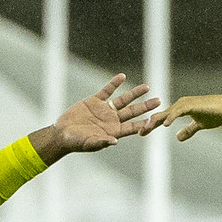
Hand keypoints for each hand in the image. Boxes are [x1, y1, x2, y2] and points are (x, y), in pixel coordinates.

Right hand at [35, 75, 160, 160]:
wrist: (61, 134)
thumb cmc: (75, 143)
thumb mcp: (88, 144)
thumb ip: (101, 142)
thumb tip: (114, 141)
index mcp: (113, 131)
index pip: (132, 127)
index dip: (143, 123)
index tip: (155, 119)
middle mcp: (111, 120)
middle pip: (132, 112)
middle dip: (145, 106)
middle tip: (159, 101)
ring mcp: (104, 110)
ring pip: (123, 100)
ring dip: (134, 93)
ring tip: (147, 87)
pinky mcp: (94, 101)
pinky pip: (107, 91)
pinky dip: (114, 84)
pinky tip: (121, 77)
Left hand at [149, 94, 221, 141]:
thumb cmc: (216, 115)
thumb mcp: (200, 125)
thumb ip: (189, 130)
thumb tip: (178, 138)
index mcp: (180, 109)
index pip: (162, 118)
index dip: (152, 126)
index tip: (142, 134)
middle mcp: (180, 104)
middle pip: (161, 115)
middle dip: (149, 124)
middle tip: (139, 133)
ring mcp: (185, 103)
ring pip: (167, 112)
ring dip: (156, 120)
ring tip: (146, 128)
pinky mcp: (192, 104)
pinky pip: (178, 111)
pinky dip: (171, 117)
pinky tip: (165, 124)